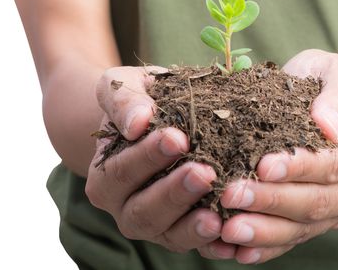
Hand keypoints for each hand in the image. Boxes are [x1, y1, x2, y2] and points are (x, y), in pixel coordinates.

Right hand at [85, 66, 222, 252]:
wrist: (153, 120)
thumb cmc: (138, 101)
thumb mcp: (121, 88)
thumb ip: (122, 101)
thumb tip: (137, 123)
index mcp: (104, 177)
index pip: (122, 171)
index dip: (148, 157)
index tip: (178, 138)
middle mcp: (124, 208)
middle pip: (143, 211)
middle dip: (174, 194)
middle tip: (204, 173)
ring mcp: (154, 226)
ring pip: (169, 235)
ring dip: (193, 227)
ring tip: (218, 216)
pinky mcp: (181, 235)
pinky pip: (197, 248)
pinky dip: (214, 247)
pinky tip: (233, 241)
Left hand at [200, 49, 337, 263]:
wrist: (336, 110)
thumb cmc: (330, 85)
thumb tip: (327, 126)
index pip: (333, 164)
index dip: (298, 167)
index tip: (263, 165)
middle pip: (315, 201)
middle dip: (270, 201)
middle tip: (230, 195)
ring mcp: (337, 209)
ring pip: (301, 227)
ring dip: (264, 231)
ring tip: (228, 229)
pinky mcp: (315, 222)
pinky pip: (291, 240)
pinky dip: (264, 248)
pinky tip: (236, 250)